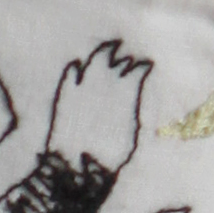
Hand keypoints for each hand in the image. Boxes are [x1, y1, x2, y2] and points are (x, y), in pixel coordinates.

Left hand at [47, 42, 148, 172]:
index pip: (139, 68)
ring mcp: (84, 83)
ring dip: (103, 53)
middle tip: (126, 53)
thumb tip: (133, 97)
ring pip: (96, 59)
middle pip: (119, 59)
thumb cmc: (112, 152)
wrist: (79, 161)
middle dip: (123, 55)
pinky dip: (75, 68)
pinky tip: (77, 65)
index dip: (144, 66)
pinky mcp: (66, 91)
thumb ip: (132, 107)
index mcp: (127, 89)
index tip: (147, 64)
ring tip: (106, 51)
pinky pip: (71, 72)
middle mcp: (107, 80)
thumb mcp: (132, 130)